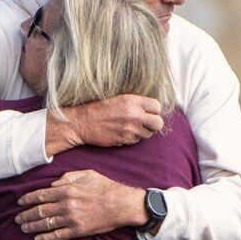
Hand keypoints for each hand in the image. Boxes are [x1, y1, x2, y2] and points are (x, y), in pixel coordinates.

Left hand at [16, 171, 148, 239]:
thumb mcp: (86, 174)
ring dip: (32, 226)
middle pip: (40, 211)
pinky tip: (38, 239)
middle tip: (17, 218)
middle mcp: (66, 205)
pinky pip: (58, 236)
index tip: (19, 203)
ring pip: (46, 224)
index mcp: (66, 190)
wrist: (122, 204)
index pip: (40, 195)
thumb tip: (52, 185)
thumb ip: (67, 177)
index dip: (27, 199)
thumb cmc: (105, 187)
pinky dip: (46, 238)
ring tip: (23, 228)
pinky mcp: (78, 231)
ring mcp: (71, 219)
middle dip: (26, 215)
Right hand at [42, 94, 163, 153]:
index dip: (154, 110)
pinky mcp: (124, 139)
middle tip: (147, 123)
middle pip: (158, 123)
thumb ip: (135, 103)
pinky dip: (132, 138)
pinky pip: (136, 141)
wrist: (82, 122)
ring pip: (148, 134)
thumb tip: (151, 109)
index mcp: (132, 101)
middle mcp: (134, 114)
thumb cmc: (99, 108)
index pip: (157, 106)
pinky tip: (123, 133)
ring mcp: (130, 128)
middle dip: (154, 124)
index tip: (149, 112)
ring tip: (131, 127)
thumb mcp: (119, 98)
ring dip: (143, 132)